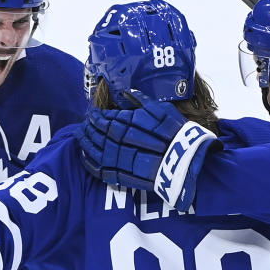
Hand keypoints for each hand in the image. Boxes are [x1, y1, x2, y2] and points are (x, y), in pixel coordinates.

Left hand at [79, 89, 218, 210]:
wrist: (189, 161)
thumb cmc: (178, 132)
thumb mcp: (162, 110)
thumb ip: (141, 100)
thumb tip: (126, 93)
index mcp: (130, 122)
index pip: (106, 118)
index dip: (96, 117)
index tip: (92, 114)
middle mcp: (123, 140)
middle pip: (99, 133)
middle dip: (89, 128)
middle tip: (84, 124)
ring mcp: (122, 159)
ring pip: (96, 150)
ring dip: (86, 142)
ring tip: (80, 136)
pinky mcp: (124, 176)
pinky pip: (101, 170)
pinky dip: (90, 163)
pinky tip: (85, 156)